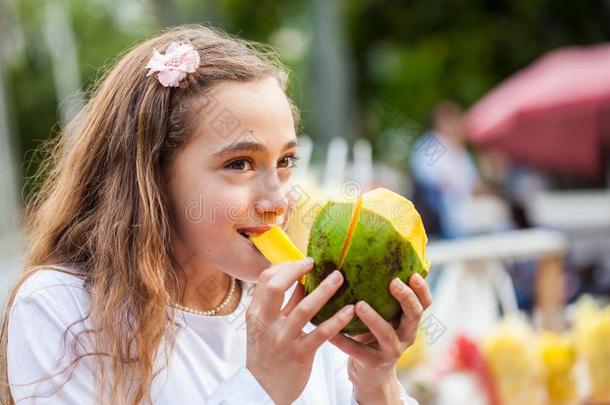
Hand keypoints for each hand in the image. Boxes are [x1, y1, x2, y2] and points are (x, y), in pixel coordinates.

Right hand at [245, 257, 354, 404]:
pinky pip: (321, 334)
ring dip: (324, 290)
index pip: (265, 280)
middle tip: (316, 263)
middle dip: (297, 270)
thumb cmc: (267, 355)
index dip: (285, 267)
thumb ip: (283, 305)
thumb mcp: (266, 327)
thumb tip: (301, 281)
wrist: (263, 391)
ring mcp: (283, 340)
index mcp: (256, 314)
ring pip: (304, 309)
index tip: (303, 262)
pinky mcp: (300, 355)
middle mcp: (266, 324)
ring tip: (339, 278)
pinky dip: (337, 320)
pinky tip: (350, 310)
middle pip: (276, 287)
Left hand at [329, 273, 431, 402]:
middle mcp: (406, 334)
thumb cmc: (374, 334)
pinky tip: (330, 331)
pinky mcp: (373, 363)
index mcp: (409, 320)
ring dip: (374, 319)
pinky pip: (357, 351)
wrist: (370, 373)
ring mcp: (391, 350)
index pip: (424, 303)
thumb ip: (381, 295)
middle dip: (406, 298)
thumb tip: (365, 254)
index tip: (413, 274)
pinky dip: (343, 340)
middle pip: (414, 315)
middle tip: (394, 283)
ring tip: (359, 305)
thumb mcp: (384, 315)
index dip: (422, 289)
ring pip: (387, 334)